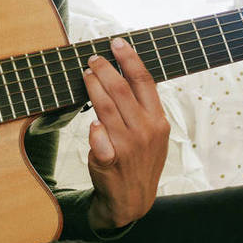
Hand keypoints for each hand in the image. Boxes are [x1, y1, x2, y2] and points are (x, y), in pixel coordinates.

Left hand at [82, 36, 169, 229]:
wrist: (133, 200)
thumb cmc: (139, 161)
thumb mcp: (152, 134)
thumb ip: (142, 108)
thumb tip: (123, 73)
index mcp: (157, 120)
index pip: (144, 81)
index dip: (129, 59)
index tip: (116, 42)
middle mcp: (145, 131)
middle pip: (122, 90)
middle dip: (105, 69)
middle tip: (92, 58)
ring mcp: (127, 147)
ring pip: (106, 109)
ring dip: (93, 87)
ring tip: (85, 74)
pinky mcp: (109, 162)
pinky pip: (99, 141)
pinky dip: (95, 131)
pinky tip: (91, 122)